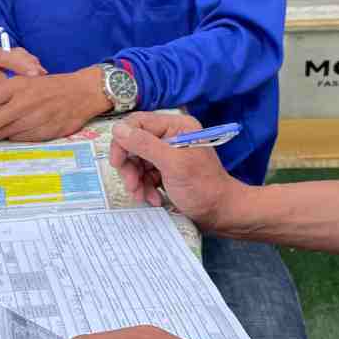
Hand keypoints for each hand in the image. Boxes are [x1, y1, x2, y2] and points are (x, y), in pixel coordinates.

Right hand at [0, 39, 44, 98]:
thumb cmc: (0, 62)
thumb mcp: (12, 55)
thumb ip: (26, 60)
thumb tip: (40, 72)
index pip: (1, 56)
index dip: (20, 65)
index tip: (35, 74)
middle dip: (16, 86)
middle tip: (34, 92)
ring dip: (8, 99)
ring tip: (26, 102)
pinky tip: (10, 110)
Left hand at [0, 67, 106, 140]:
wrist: (80, 93)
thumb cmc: (48, 86)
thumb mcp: (23, 82)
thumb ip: (2, 97)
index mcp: (13, 87)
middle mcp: (20, 104)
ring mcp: (31, 120)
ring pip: (2, 135)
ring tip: (9, 123)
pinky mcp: (41, 133)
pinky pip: (19, 140)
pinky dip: (16, 136)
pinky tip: (25, 127)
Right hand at [109, 113, 240, 231]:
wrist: (221, 214)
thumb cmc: (203, 188)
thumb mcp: (173, 165)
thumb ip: (145, 145)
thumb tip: (118, 129)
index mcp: (176, 126)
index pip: (138, 123)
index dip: (123, 141)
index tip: (117, 163)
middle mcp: (171, 136)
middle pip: (134, 144)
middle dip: (130, 166)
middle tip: (131, 185)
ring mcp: (168, 154)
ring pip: (137, 162)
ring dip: (136, 181)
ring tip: (142, 196)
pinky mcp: (166, 171)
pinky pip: (144, 175)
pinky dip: (145, 188)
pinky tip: (153, 199)